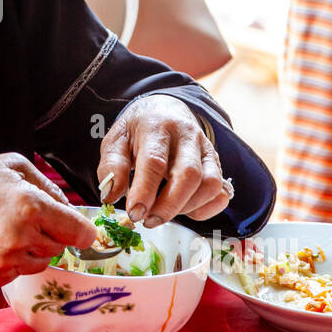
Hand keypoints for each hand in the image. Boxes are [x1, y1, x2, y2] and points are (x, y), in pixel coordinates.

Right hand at [0, 153, 96, 288]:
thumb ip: (46, 183)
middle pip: (60, 247)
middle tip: (26, 219)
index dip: (82, 231)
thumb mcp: (9, 165)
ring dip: (31, 249)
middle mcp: (21, 237)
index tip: (79, 230)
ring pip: (40, 262)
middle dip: (50, 234)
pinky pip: (18, 273)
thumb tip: (68, 206)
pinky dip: (11, 261)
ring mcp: (6, 261)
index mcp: (31, 206)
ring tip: (5, 229)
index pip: (79, 232)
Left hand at [97, 94, 230, 227]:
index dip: (145, 191)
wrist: (164, 111)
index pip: (155, 161)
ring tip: (163, 212)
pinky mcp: (216, 165)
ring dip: (187, 208)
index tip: (134, 213)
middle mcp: (187, 136)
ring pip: (209, 184)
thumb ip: (111, 167)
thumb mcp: (115, 142)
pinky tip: (182, 209)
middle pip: (189, 174)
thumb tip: (110, 196)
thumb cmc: (137, 132)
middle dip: (169, 206)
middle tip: (148, 220)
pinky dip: (204, 209)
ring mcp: (206, 150)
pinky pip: (220, 193)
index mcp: (157, 127)